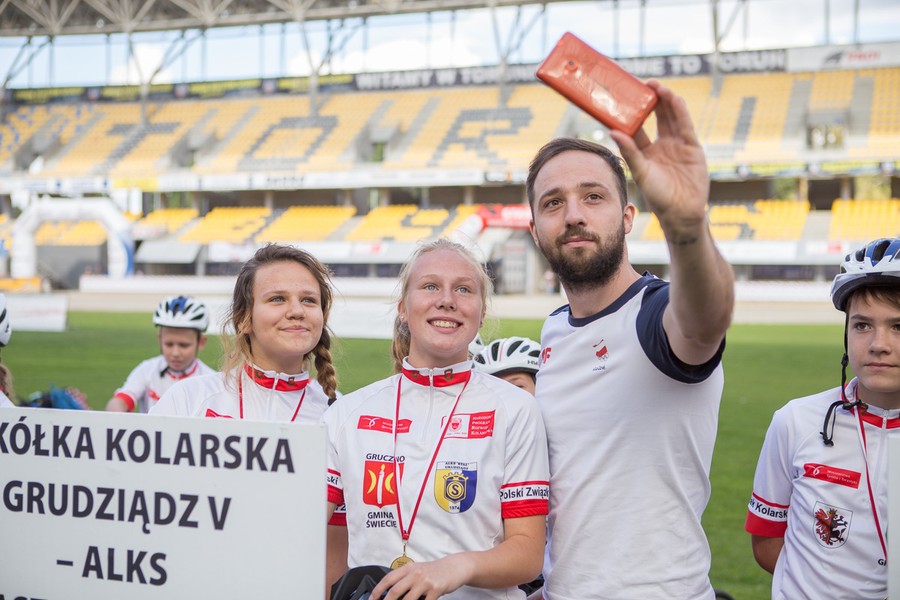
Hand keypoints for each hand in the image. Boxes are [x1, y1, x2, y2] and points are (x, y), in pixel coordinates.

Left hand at [370, 554, 471, 599]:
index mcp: (408, 568)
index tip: (371, 599)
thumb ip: (405, 579)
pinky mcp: (435, 589)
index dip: (377, 590)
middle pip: (395, 591)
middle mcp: (415, 573)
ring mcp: (425, 582)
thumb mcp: (417, 570)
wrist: (454, 567)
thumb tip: (390, 594)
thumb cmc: (434, 570)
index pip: (388, 579)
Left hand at [610, 81, 709, 237]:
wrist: (681, 211)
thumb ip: (629, 151)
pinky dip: (680, 112)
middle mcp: (661, 145)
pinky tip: (674, 99)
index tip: (626, 96)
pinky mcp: (692, 148)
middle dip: (652, 100)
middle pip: (656, 117)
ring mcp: (677, 145)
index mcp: (645, 151)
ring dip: (666, 102)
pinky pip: (685, 126)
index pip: (638, 126)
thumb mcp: (640, 172)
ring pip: (671, 118)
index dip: (633, 112)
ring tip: (658, 87)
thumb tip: (612, 132)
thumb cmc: (657, 196)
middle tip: (645, 84)